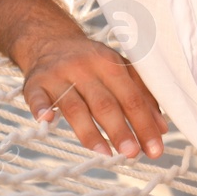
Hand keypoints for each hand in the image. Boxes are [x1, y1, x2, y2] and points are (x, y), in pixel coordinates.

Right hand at [17, 29, 168, 157]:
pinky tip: (47, 121)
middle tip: (133, 154)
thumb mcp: (120, 71)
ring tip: (106, 154)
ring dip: (90, 132)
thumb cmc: (93, 63)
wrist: (50, 41)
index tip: (155, 148)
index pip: (131, 97)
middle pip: (104, 103)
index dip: (144, 123)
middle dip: (120, 130)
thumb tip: (161, 129)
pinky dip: (41, 109)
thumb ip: (142, 96)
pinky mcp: (35, 83)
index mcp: (110, 62)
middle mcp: (85, 67)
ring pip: (74, 106)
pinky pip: (36, 97)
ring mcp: (58, 75)